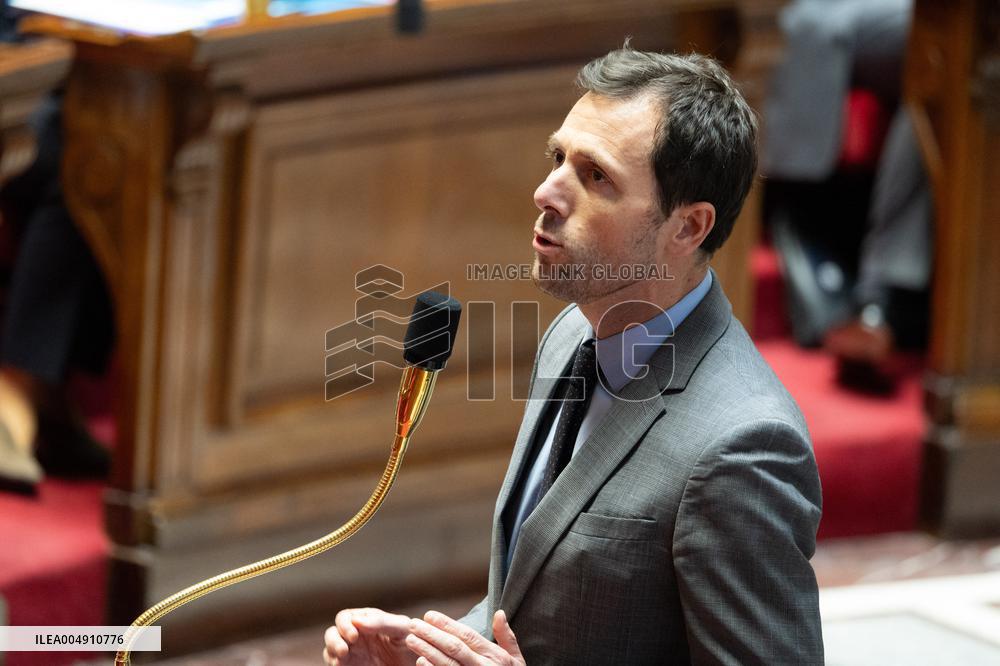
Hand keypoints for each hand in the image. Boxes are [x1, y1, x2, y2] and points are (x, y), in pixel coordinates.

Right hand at [324, 607, 417, 665]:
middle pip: (333, 632)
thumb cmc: (414, 642)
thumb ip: (381, 622)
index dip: (345, 625)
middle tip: (344, 649)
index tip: (354, 636)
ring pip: (330, 649)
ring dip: (332, 651)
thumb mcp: (402, 629)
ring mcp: (353, 653)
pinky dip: (335, 663)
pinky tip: (341, 664)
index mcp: (366, 621)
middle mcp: (356, 636)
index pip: (345, 617)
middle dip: (334, 639)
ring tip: (343, 656)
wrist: (419, 664)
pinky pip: (335, 664)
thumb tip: (357, 620)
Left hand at [405, 609, 524, 664]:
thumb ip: (506, 637)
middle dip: (432, 634)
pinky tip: (420, 662)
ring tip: (412, 639)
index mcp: (494, 657)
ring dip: (427, 651)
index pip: (467, 636)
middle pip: (454, 648)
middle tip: (414, 624)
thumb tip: (499, 613)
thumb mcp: (516, 660)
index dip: (447, 624)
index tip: (429, 615)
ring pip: (447, 664)